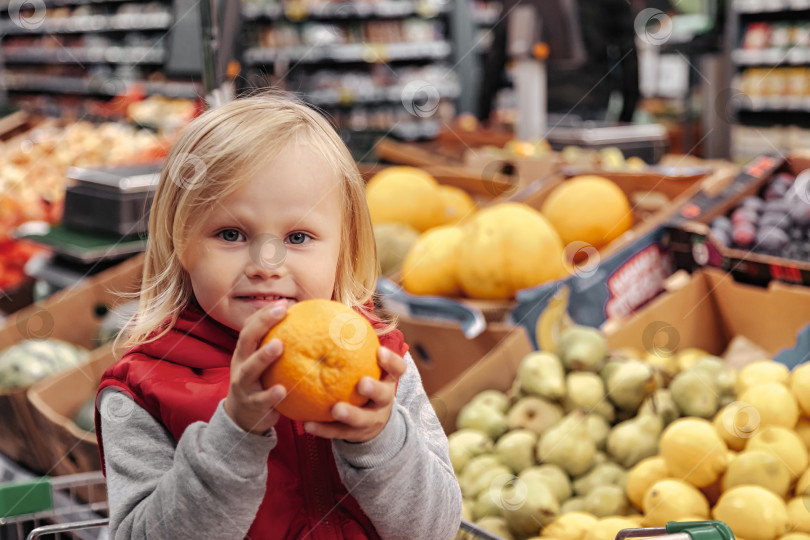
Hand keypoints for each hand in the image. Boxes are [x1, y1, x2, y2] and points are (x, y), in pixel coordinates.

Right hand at [223, 301, 288, 434]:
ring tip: (278, 345)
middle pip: (247, 339)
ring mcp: (244, 384)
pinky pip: (261, 400)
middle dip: (263, 323)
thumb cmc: (260, 382)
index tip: (283, 303)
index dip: (264, 313)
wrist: (242, 416)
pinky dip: (271, 395)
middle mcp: (241, 364)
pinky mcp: (251, 405)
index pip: (250, 326)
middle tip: (281, 312)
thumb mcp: (264, 363)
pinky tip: (284, 390)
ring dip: (263, 356)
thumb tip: (311, 326)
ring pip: (250, 369)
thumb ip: (280, 346)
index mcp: (245, 352)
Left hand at [303, 347, 406, 442]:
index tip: (379, 351)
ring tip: (335, 408)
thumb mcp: (363, 366)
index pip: (398, 369)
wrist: (370, 422)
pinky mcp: (355, 435)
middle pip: (384, 394)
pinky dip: (324, 430)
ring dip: (350, 414)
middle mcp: (383, 399)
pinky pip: (338, 433)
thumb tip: (326, 312)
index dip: (391, 361)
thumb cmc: (360, 381)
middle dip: (374, 389)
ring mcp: (371, 419)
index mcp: (387, 380)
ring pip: (364, 419)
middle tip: (362, 383)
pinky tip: (307, 424)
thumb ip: (350, 345)